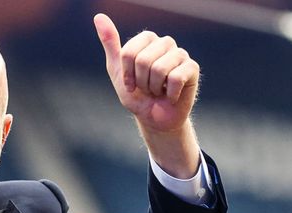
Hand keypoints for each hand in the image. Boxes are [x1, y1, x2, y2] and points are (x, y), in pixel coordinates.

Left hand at [94, 14, 200, 177]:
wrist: (153, 117)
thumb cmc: (136, 94)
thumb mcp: (117, 70)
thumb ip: (110, 43)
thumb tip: (98, 16)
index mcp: (147, 40)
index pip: (129, 52)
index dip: (127, 73)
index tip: (130, 83)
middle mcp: (165, 43)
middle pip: (143, 60)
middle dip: (140, 81)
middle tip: (146, 88)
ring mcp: (180, 54)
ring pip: (159, 69)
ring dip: (153, 88)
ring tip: (158, 90)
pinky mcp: (192, 68)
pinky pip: (176, 78)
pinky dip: (168, 93)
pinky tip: (170, 95)